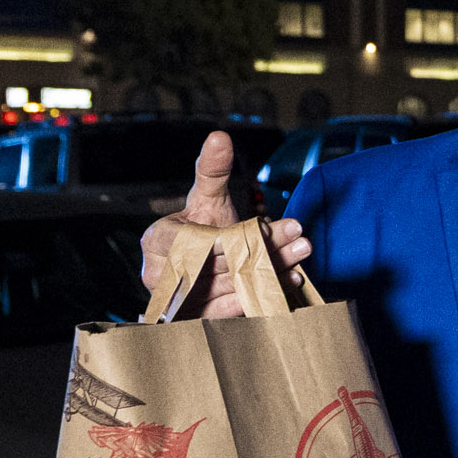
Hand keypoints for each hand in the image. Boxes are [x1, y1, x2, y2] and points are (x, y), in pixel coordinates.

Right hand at [139, 131, 313, 319]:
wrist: (206, 264)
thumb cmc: (202, 227)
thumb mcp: (207, 197)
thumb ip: (212, 171)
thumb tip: (219, 136)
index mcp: (156, 242)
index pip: (191, 242)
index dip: (225, 239)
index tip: (259, 229)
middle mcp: (161, 277)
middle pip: (216, 265)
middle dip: (260, 249)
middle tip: (298, 236)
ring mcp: (179, 303)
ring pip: (229, 288)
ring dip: (270, 271)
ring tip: (301, 252)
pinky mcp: (200, 321)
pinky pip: (232, 313)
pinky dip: (262, 297)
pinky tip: (289, 281)